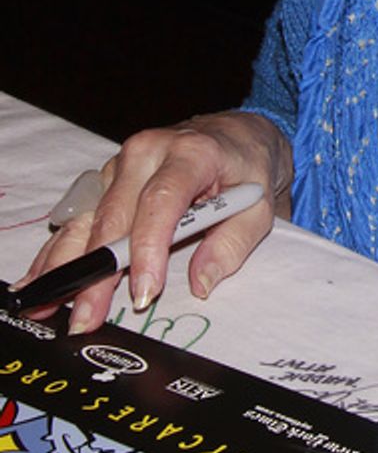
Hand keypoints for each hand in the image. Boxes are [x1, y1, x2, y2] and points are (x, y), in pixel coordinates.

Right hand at [17, 111, 290, 332]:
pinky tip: (43, 278)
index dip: (147, 248)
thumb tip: (201, 283)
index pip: (161, 201)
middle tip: (88, 317)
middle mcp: (148, 152)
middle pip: (116, 215)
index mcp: (190, 152)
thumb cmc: (249, 170)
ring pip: (90, 218)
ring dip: (69, 264)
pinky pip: (82, 217)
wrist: (238, 135)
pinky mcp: (108, 180)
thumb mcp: (259, 207)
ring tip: (50, 305)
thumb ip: (232, 244)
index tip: (143, 291)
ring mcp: (121, 164)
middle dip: (100, 271)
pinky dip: (62, 250)